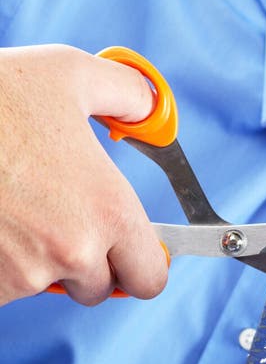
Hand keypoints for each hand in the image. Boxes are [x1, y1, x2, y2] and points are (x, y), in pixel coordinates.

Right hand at [0, 44, 167, 305]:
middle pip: (100, 288)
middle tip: (60, 222)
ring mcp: (28, 274)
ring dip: (40, 262)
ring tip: (14, 210)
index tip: (127, 253)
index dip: (140, 265)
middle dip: (87, 265)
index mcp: (110, 210)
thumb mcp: (69, 74)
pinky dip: (3, 267)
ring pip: (50, 286)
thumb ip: (127, 96)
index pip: (150, 278)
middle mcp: (75, 251)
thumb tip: (152, 111)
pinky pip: (10, 290)